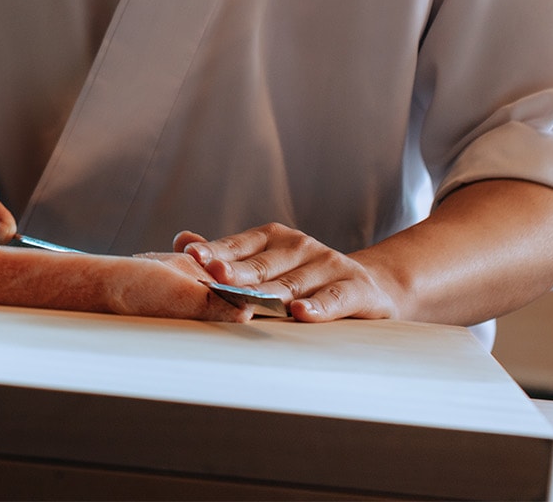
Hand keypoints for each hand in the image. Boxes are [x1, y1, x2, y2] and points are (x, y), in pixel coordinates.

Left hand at [174, 223, 398, 322]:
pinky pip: (333, 298)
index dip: (216, 251)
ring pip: (294, 282)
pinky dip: (317, 306)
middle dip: (236, 271)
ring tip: (248, 300)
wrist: (370, 287)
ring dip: (270, 292)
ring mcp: (328, 263)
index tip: (192, 257)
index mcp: (273, 238)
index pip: (239, 245)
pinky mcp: (354, 287)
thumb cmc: (305, 279)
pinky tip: (300, 314)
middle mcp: (299, 245)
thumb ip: (227, 256)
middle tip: (214, 275)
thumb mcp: (268, 263)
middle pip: (262, 264)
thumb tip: (182, 240)